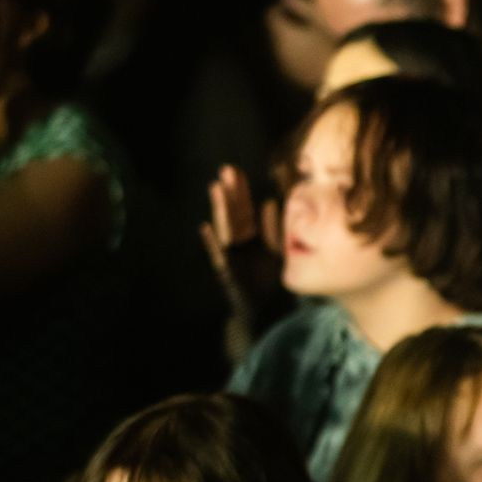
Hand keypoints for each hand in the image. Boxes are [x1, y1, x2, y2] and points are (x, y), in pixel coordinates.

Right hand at [198, 166, 285, 326]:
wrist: (263, 312)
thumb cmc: (267, 282)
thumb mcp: (276, 253)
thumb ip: (273, 230)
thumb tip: (271, 202)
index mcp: (249, 239)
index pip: (244, 210)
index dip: (241, 192)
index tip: (236, 171)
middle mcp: (237, 245)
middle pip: (233, 215)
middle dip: (230, 193)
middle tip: (226, 170)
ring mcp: (230, 258)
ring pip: (225, 230)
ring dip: (221, 209)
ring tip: (216, 188)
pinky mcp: (227, 274)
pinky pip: (218, 257)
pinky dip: (212, 243)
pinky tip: (205, 228)